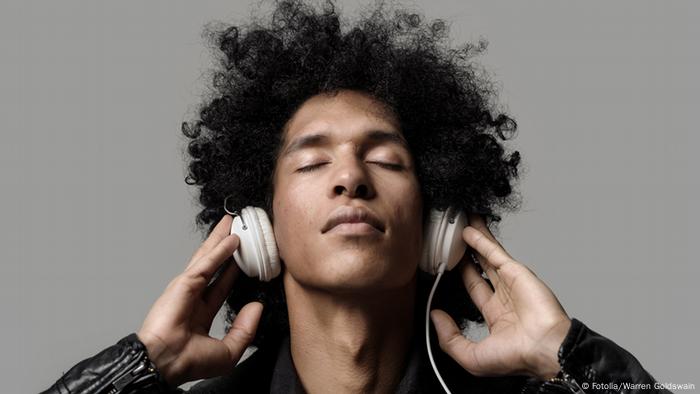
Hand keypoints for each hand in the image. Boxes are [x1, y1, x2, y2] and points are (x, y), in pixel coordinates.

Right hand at [137, 215, 263, 387]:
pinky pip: (206, 264)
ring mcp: (186, 289)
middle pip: (213, 266)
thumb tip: (257, 306)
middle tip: (236, 229)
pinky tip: (232, 239)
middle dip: (224, 247)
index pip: (221, 286)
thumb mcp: (228, 350)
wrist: (165, 363)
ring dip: (220, 239)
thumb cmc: (188, 362)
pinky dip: (219, 251)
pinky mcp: (183, 284)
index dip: (233, 271)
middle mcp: (192, 298)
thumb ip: (245, 329)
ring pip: (208, 258)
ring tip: (232, 222)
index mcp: (200, 314)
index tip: (244, 258)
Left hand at [430, 214, 570, 379]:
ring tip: (461, 224)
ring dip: (474, 239)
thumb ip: (449, 338)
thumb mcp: (472, 357)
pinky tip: (468, 231)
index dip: (460, 275)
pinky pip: (494, 253)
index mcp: (496, 316)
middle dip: (467, 254)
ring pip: (487, 255)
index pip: (473, 288)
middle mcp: (504, 296)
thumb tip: (435, 316)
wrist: (545, 349)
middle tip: (454, 239)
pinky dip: (481, 240)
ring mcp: (511, 282)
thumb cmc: (517, 358)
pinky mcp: (517, 272)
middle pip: (480, 267)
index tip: (447, 264)